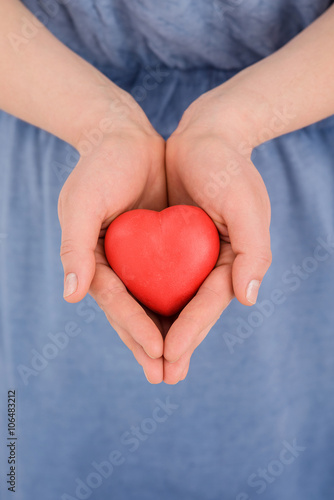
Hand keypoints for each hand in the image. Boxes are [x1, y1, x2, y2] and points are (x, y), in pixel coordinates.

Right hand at [58, 91, 169, 383]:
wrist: (125, 138)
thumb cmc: (100, 168)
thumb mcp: (81, 202)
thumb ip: (75, 246)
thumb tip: (73, 295)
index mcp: (95, 260)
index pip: (115, 302)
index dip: (134, 327)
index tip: (157, 352)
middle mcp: (116, 265)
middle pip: (133, 312)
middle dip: (148, 345)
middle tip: (167, 377)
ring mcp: (137, 259)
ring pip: (153, 303)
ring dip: (167, 333)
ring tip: (178, 366)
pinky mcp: (158, 248)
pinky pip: (170, 281)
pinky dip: (180, 302)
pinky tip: (192, 323)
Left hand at [163, 88, 271, 383]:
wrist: (204, 135)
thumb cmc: (227, 165)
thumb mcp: (246, 201)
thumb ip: (253, 250)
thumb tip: (247, 300)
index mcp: (232, 258)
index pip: (210, 302)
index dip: (192, 330)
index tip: (169, 356)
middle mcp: (213, 262)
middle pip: (192, 310)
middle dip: (177, 343)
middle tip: (161, 378)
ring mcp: (191, 256)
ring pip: (173, 301)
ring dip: (160, 331)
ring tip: (148, 364)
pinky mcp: (171, 246)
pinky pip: (157, 280)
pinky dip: (146, 301)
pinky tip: (135, 321)